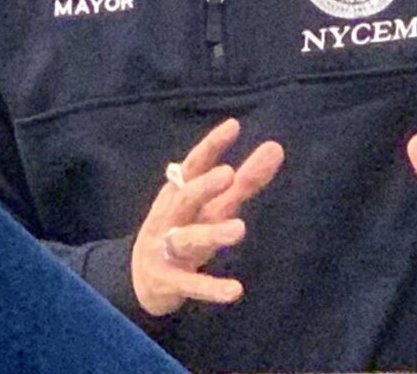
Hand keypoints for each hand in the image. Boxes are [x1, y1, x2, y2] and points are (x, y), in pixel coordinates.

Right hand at [131, 117, 284, 316]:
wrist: (141, 278)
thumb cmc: (182, 229)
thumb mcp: (210, 205)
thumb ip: (244, 181)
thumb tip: (276, 148)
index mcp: (179, 195)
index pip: (193, 165)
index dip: (211, 146)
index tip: (233, 126)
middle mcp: (172, 219)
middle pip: (186, 198)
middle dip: (204, 187)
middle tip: (229, 175)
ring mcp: (167, 249)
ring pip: (189, 239)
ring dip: (212, 233)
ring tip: (239, 228)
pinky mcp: (171, 282)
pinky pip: (192, 285)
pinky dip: (211, 288)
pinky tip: (234, 291)